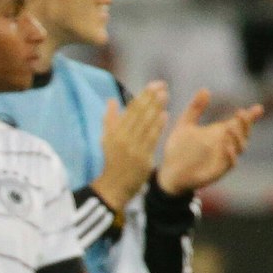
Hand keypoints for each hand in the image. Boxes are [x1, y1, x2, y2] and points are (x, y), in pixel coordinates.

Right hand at [93, 81, 167, 209]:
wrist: (114, 187)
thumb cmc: (113, 161)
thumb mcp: (107, 139)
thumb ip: (110, 119)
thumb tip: (111, 100)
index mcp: (114, 132)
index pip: (130, 110)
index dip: (142, 96)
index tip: (153, 85)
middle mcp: (122, 137)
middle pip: (138, 114)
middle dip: (150, 98)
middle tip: (161, 85)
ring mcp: (132, 147)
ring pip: (145, 124)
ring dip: (155, 108)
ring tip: (165, 94)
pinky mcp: (142, 157)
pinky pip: (151, 139)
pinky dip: (158, 126)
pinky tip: (165, 115)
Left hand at [155, 89, 261, 195]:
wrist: (169, 173)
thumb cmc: (178, 150)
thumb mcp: (185, 125)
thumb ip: (195, 109)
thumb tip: (205, 89)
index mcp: (220, 134)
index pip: (238, 123)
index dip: (250, 116)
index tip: (258, 108)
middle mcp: (226, 145)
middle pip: (243, 133)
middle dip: (245, 124)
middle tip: (241, 114)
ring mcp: (224, 158)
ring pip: (239, 148)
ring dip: (237, 137)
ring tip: (230, 127)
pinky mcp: (218, 170)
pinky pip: (229, 163)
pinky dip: (230, 155)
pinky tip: (226, 146)